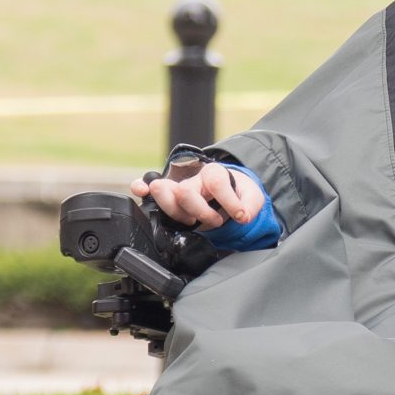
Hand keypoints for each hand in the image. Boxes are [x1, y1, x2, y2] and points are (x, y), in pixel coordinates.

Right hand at [131, 161, 261, 229]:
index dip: (229, 202)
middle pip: (185, 191)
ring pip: (165, 193)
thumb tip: (242, 217)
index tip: (240, 216)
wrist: (228, 189)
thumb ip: (250, 206)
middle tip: (215, 221)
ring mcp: (178, 186)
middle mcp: (193, 178)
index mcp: (215, 173)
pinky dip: (141, 187)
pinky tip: (141, 190)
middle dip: (200, 212)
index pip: (217, 182)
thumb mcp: (252, 197)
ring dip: (178, 212)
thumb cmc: (237, 192)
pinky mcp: (168, 196)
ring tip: (192, 221)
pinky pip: (147, 187)